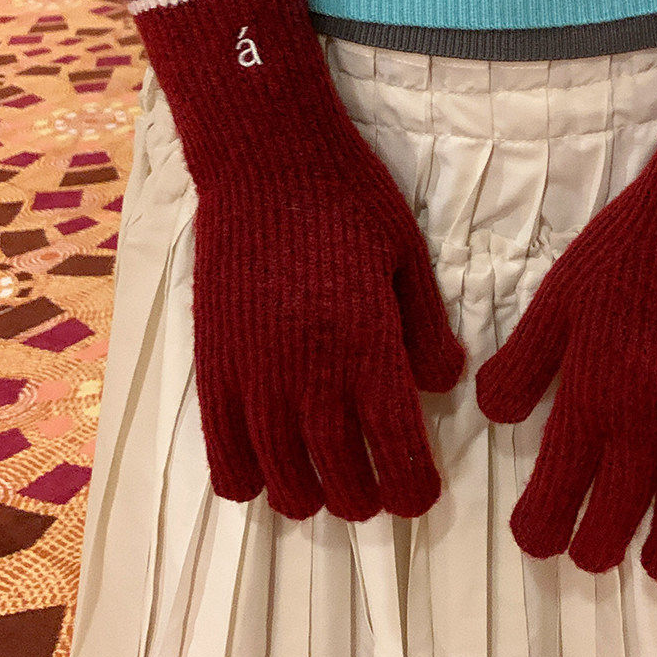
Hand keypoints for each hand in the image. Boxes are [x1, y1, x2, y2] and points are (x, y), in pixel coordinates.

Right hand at [108, 0, 464, 519]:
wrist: (264, 158)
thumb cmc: (349, 200)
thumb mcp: (409, 258)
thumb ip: (428, 330)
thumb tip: (443, 387)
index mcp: (369, 350)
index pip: (399, 456)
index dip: (415, 491)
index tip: (422, 494)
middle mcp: (309, 376)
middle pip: (343, 484)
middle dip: (369, 498)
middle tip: (380, 483)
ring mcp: (254, 377)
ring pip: (283, 483)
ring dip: (313, 496)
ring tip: (327, 479)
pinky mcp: (213, 368)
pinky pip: (224, 457)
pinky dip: (249, 480)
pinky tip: (269, 467)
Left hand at [476, 0, 656, 581]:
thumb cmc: (630, 254)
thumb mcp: (556, 300)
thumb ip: (521, 365)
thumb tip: (492, 417)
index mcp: (586, 402)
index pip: (551, 501)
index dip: (537, 531)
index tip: (535, 533)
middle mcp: (640, 434)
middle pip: (607, 533)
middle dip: (589, 548)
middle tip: (588, 537)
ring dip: (654, 557)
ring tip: (649, 550)